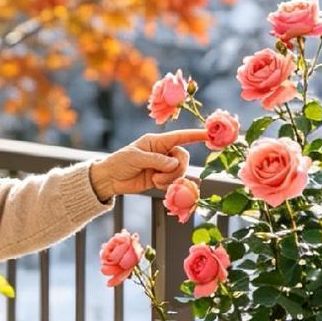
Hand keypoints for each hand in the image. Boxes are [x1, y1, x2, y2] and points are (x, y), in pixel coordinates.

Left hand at [90, 130, 207, 200]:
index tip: (209, 134)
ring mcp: (163, 166)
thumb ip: (156, 160)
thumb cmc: (120, 162)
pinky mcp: (162, 179)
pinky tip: (155, 184)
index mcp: (157, 141)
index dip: (195, 135)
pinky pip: (175, 182)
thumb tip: (174, 164)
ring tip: (154, 180)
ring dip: (169, 179)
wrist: (111, 179)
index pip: (180, 136)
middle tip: (161, 176)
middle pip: (183, 157)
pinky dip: (168, 185)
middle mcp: (163, 152)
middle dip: (176, 169)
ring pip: (180, 171)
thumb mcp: (136, 158)